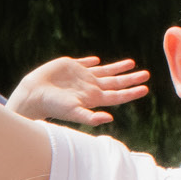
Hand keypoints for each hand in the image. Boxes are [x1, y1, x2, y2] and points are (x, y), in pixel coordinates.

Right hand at [5, 55, 151, 126]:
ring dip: (118, 68)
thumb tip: (109, 119)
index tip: (146, 88)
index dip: (131, 92)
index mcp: (93, 98)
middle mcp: (89, 87)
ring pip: (104, 71)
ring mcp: (80, 77)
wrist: (33, 95)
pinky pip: (85, 63)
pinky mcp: (69, 67)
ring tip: (131, 63)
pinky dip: (92, 62)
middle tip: (146, 74)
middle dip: (131, 79)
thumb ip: (90, 117)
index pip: (117, 95)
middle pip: (115, 83)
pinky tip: (96, 60)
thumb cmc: (53, 106)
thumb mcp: (73, 112)